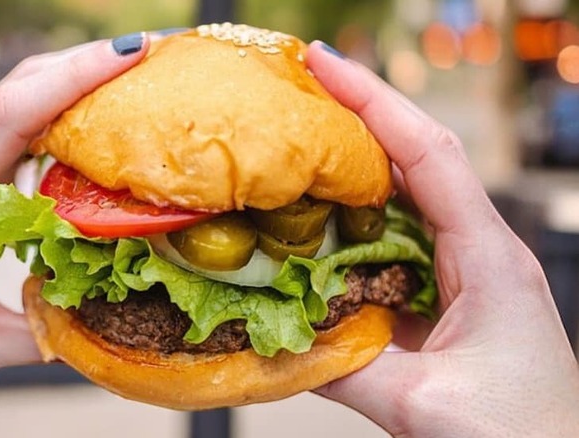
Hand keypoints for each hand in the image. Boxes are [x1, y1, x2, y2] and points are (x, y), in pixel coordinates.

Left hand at [0, 33, 149, 419]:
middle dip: (81, 65)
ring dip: (67, 85)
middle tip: (147, 56)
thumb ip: (47, 335)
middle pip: (14, 91)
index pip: (8, 117)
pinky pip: (5, 133)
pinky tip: (86, 132)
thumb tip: (114, 322)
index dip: (71, 78)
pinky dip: (50, 118)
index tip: (129, 53)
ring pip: (10, 104)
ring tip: (129, 85)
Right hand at [306, 43, 578, 436]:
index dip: (375, 104)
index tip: (326, 66)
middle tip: (302, 89)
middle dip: (361, 116)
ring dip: (355, 167)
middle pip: (417, 159)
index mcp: (488, 259)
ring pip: (405, 198)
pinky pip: (397, 240)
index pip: (429, 156)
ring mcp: (465, 270)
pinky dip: (355, 221)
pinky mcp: (447, 292)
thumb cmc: (519, 434)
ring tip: (302, 144)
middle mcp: (480, 251)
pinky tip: (321, 223)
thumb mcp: (424, 404)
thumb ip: (346, 370)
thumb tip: (280, 342)